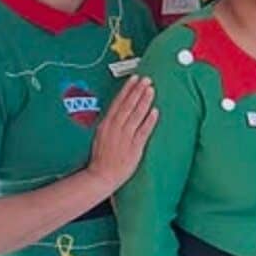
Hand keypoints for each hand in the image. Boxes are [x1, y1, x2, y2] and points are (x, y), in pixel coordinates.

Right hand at [82, 76, 157, 191]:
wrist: (101, 176)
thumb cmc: (101, 158)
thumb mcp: (100, 136)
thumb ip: (110, 124)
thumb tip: (119, 111)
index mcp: (106, 124)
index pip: (118, 102)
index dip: (127, 90)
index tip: (134, 79)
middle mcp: (115, 128)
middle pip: (128, 105)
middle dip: (137, 91)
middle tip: (146, 79)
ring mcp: (125, 137)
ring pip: (136, 115)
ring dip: (144, 101)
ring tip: (151, 90)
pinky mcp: (134, 147)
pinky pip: (143, 131)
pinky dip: (149, 121)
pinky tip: (155, 111)